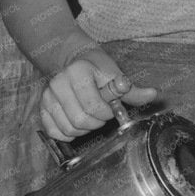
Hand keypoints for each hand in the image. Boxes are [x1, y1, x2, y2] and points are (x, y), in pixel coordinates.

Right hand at [40, 48, 156, 140]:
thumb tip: (152, 94)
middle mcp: (59, 83)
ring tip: (89, 116)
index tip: (110, 106)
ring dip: (84, 129)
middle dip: (97, 122)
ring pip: (69, 129)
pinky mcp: (42, 108)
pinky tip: (76, 122)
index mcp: (78, 72)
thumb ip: (132, 90)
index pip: (95, 106)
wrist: (74, 61)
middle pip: (81, 120)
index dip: (107, 112)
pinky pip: (56, 133)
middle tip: (100, 114)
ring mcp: (48, 96)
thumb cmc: (98, 70)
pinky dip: (68, 133)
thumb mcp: (116, 76)